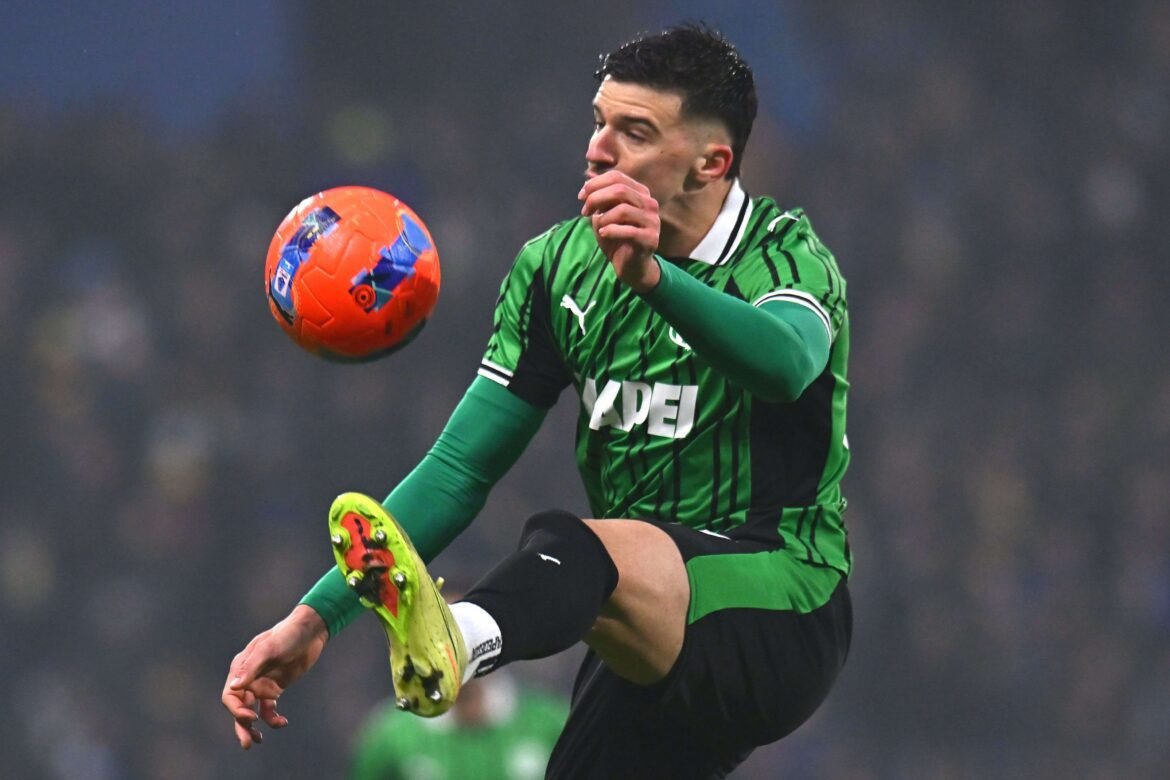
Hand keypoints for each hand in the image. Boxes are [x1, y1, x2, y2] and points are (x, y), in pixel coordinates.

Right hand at [221, 605, 328, 748]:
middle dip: (241, 725)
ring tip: (258, 741)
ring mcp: (262, 684)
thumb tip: (233, 686)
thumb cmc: (287, 635)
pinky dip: (272, 719)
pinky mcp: (275, 689)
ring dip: (253, 727)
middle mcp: (248, 678)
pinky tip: (282, 723)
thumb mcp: (269, 648)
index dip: (237, 709)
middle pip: (239, 706)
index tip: (251, 717)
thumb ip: (252, 667)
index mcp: (241, 667)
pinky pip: (269, 709)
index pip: (230, 695)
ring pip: (252, 711)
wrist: (310, 631)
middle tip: (247, 743)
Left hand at [579, 170, 661, 292]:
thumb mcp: (605, 214)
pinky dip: (611, 231)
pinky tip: (603, 234)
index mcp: (640, 193)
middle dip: (596, 198)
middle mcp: (650, 203)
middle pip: (620, 190)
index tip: (581, 197)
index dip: (595, 184)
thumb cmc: (617, 237)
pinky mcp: (651, 238)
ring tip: (598, 226)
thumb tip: (588, 179)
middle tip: (584, 211)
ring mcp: (653, 221)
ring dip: (604, 217)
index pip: (617, 177)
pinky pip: (628, 231)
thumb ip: (600, 198)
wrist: (630, 265)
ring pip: (623, 210)